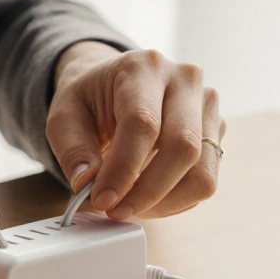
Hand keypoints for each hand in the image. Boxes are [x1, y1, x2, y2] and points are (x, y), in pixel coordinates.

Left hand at [46, 42, 223, 218]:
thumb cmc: (91, 100)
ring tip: (131, 205)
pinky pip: (204, 180)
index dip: (123, 169)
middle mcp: (185, 81)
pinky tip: (148, 197)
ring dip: (164, 202)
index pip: (144, 123)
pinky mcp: (215, 132)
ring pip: (202, 172)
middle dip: (147, 192)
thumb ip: (73, 150)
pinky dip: (175, 201)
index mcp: (144, 68)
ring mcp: (207, 107)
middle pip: (183, 147)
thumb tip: (88, 184)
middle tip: (116, 210)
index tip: (102, 199)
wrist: (114, 87)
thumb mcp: (64, 118)